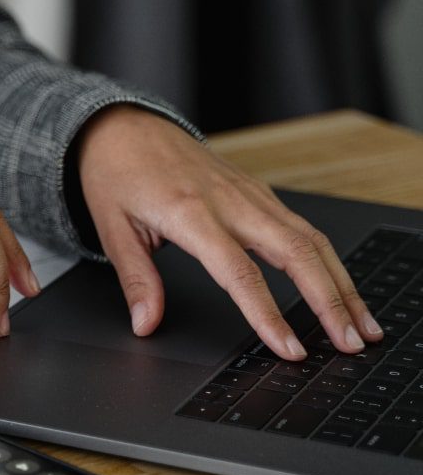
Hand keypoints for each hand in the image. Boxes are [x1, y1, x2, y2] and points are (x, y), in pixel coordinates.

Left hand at [76, 105, 383, 360]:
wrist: (124, 125)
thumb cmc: (116, 172)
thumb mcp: (112, 228)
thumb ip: (135, 279)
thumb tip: (146, 324)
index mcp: (191, 213)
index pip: (240, 273)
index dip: (268, 315)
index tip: (289, 349)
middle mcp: (229, 200)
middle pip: (297, 253)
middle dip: (330, 301)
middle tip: (350, 344)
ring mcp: (249, 193)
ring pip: (310, 238)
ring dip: (341, 283)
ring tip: (362, 325)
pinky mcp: (257, 190)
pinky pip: (302, 226)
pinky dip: (327, 259)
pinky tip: (339, 285)